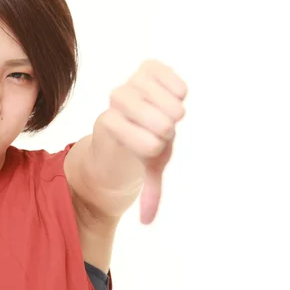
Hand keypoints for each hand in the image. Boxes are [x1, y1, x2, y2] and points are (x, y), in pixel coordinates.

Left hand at [105, 59, 186, 223]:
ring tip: (168, 113)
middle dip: (168, 131)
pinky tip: (174, 95)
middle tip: (162, 129)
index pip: (148, 145)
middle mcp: (117, 100)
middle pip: (163, 124)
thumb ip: (149, 193)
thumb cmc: (144, 141)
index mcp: (111, 126)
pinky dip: (178, 90)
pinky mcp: (149, 67)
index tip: (149, 146)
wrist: (140, 111)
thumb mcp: (148, 168)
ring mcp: (132, 82)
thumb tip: (146, 223)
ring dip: (174, 112)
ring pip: (169, 105)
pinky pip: (173, 81)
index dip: (154, 148)